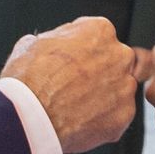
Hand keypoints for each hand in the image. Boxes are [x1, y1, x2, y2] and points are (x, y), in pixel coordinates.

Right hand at [2, 16, 139, 153]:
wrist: (30, 116)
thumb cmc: (29, 79)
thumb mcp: (33, 44)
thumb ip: (56, 41)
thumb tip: (54, 45)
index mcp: (100, 31)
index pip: (98, 37)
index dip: (82, 52)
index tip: (72, 64)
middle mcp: (120, 55)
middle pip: (115, 62)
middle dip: (99, 73)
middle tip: (76, 87)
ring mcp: (125, 86)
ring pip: (119, 90)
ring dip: (103, 97)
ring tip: (76, 108)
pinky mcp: (125, 114)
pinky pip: (118, 116)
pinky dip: (103, 120)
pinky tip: (81, 122)